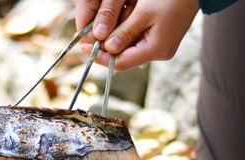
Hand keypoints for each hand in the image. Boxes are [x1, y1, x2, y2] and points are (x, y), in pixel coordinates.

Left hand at [72, 0, 199, 70]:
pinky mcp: (161, 38)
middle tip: (86, 35)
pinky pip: (137, 39)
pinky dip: (125, 31)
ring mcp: (161, 46)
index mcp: (156, 49)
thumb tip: (108, 48)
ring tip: (101, 26)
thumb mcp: (144, 12)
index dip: (100, 56)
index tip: (84, 45)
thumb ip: (125, 31)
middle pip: (124, 57)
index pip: (121, 63)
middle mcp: (159, 52)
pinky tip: (118, 21)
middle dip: (105, 46)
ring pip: (129, 47)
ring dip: (114, 37)